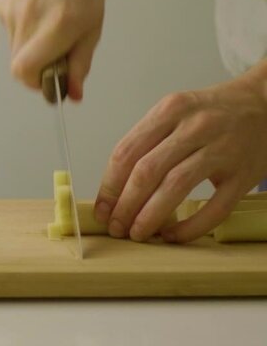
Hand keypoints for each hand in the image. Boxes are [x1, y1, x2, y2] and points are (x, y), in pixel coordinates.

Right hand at [0, 0, 104, 99]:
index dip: (34, 82)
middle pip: (19, 64)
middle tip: (54, 51)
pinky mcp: (1, 3)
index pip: (24, 71)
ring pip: (14, 47)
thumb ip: (80, 64)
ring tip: (48, 24)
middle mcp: (29, 18)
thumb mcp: (91, 28)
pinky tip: (37, 11)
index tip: (48, 80)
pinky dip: (22, 28)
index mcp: (55, 26)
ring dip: (30, 46)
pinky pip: (9, 29)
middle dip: (36, 66)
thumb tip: (72, 94)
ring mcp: (11, 9)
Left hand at [94, 60, 266, 242]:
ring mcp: (223, 150)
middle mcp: (195, 126)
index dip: (109, 186)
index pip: (127, 152)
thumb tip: (114, 188)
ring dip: (149, 216)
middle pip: (147, 171)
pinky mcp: (245, 174)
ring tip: (136, 233)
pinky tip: (172, 236)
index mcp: (170, 110)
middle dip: (125, 205)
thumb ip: (146, 142)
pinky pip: (215, 208)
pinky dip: (190, 227)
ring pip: (176, 187)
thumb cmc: (212, 113)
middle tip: (115, 226)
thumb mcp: (175, 113)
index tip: (102, 209)